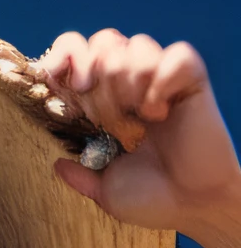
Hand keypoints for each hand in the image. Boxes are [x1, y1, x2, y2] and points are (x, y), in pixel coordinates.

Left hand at [42, 31, 240, 241]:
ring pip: (136, 44)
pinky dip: (161, 82)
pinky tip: (160, 112)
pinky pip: (176, 54)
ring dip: (127, 83)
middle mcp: (131, 85)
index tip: (55, 80)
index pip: (79, 52)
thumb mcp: (103, 190)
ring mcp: (161, 79)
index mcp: (104, 103)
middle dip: (95, 78)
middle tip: (102, 117)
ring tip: (136, 120)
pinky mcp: (192, 79)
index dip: (64, 55)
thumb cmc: (150, 198)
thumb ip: (79, 175)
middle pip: (104, 42)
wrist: (191, 205)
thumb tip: (56, 164)